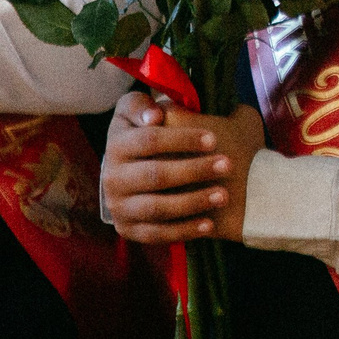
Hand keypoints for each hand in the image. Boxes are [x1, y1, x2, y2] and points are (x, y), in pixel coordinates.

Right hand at [99, 90, 263, 242]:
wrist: (153, 170)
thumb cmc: (169, 134)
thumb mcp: (159, 110)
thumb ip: (158, 104)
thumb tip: (155, 116)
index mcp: (118, 140)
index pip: (149, 139)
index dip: (182, 138)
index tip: (214, 138)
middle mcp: (111, 174)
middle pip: (154, 174)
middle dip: (194, 170)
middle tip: (227, 165)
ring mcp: (118, 204)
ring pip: (156, 207)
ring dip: (192, 202)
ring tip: (223, 196)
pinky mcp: (127, 229)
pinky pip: (155, 234)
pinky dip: (183, 230)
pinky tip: (209, 224)